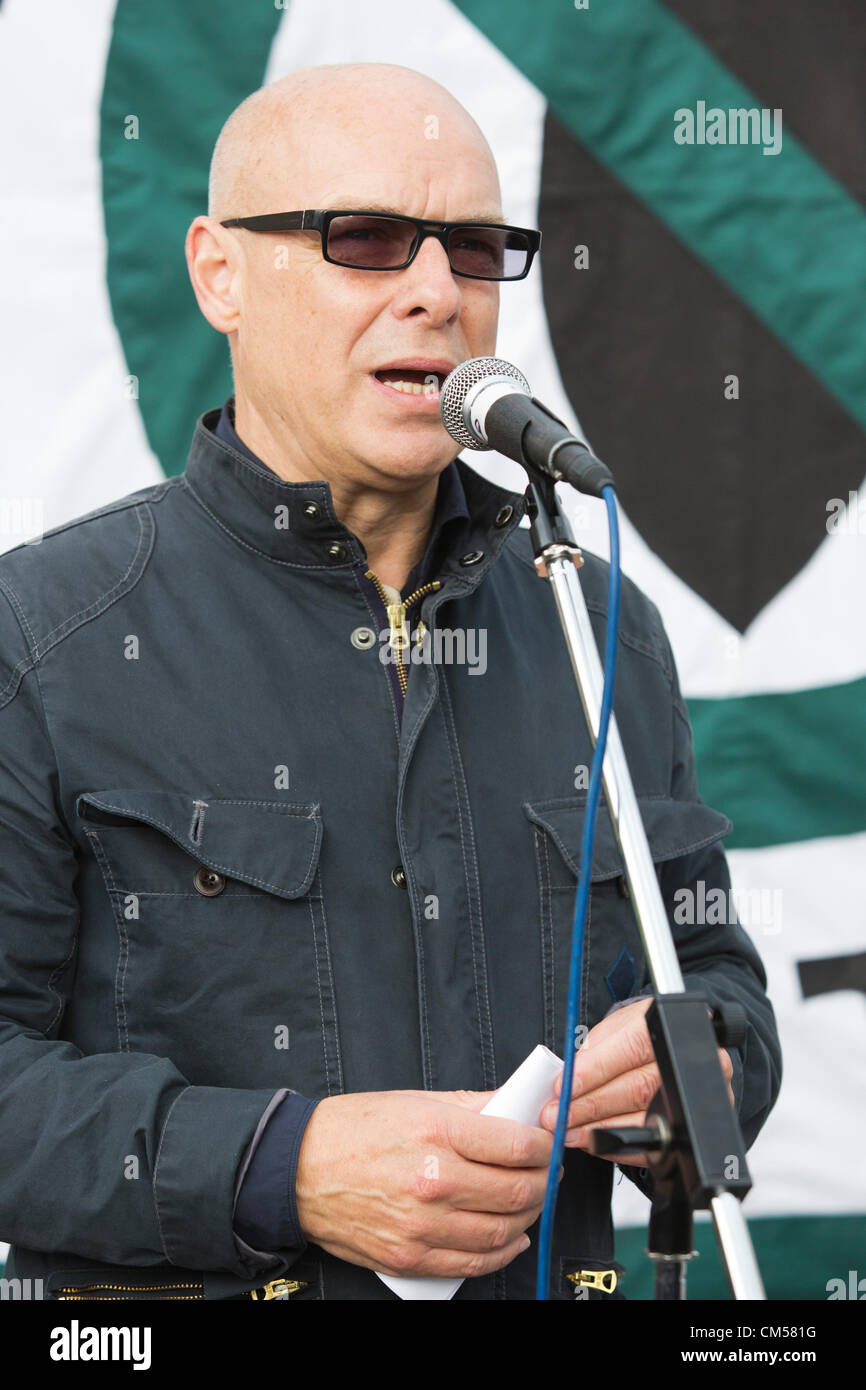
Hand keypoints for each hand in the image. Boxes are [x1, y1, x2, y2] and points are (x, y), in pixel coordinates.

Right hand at [295, 1088, 555, 1279]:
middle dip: (543, 1183)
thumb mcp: (415, 1101)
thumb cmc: (352, 1130)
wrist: (297, 1169)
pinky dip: (502, 1253)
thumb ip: (471, 1106)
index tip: (548, 1145)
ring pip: (502, 1232)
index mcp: (437, 1132)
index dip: (544, 1147)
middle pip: (516, 1192)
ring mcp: (422, 1225)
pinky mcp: (410, 1257)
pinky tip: (511, 1238)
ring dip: (528, 1218)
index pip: (516, 1146)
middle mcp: (433, 1181)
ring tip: (530, 1203)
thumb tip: (514, 1110)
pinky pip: (473, 1262)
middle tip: (546, 1174)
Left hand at [540, 998, 734, 1165]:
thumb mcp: (616, 1027)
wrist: (672, 1043)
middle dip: (591, 1106)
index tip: (566, 1086)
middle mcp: (687, 1057)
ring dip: (599, 1129)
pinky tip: (594, 1140)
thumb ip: (594, 1050)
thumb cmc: (638, 1033)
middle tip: (558, 1115)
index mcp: (665, 1024)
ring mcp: (693, 1091)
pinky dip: (618, 1143)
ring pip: (644, 1116)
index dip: (596, 1070)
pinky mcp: (689, 1120)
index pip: (631, 1048)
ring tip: (570, 1130)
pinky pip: (653, 1142)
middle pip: (637, 1088)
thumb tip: (568, 1079)